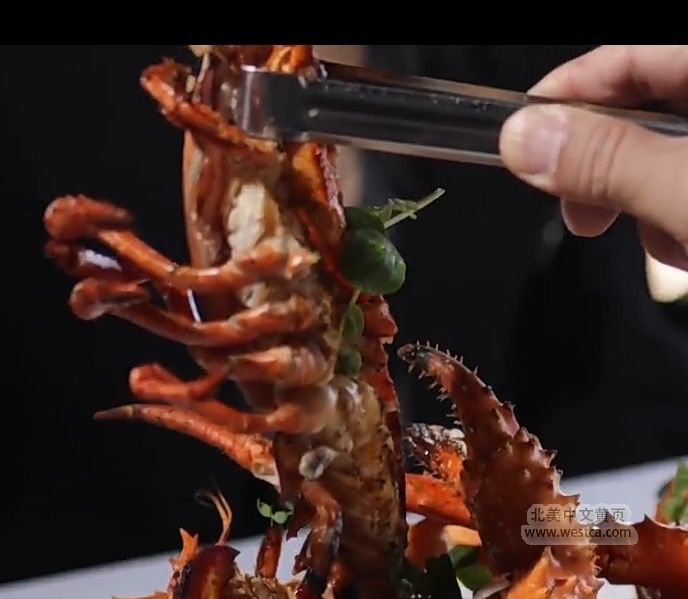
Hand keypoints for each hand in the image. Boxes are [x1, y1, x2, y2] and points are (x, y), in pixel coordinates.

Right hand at [498, 45, 687, 270]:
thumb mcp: (687, 194)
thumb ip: (607, 161)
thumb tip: (520, 138)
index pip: (631, 54)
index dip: (570, 90)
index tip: (522, 135)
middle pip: (640, 109)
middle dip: (604, 165)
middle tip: (580, 210)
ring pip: (659, 156)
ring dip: (641, 202)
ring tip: (665, 242)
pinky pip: (679, 187)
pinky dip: (669, 217)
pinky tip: (686, 247)